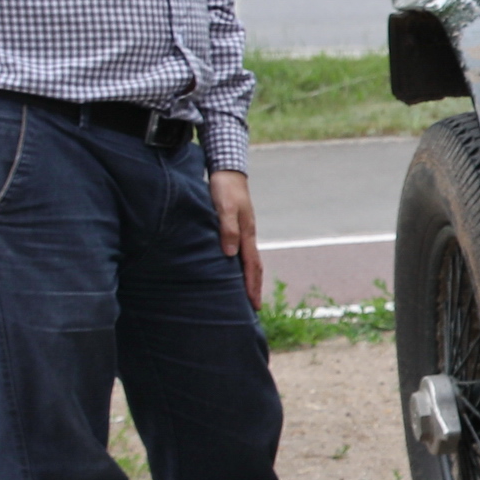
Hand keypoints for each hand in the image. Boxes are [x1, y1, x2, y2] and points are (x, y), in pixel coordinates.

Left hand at [212, 169, 261, 308]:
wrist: (227, 172)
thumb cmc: (224, 189)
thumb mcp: (224, 207)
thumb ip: (227, 229)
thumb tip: (230, 254)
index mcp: (246, 234)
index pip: (251, 266)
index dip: (252, 285)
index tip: (253, 304)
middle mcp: (246, 236)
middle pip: (255, 267)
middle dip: (255, 287)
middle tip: (255, 307)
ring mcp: (242, 233)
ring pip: (249, 261)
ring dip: (250, 278)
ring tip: (247, 294)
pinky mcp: (236, 228)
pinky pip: (241, 253)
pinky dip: (242, 266)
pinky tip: (235, 270)